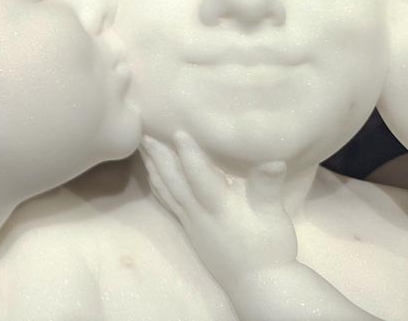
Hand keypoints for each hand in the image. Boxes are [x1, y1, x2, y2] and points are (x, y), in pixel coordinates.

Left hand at [141, 132, 297, 290]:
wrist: (259, 285)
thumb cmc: (269, 248)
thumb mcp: (274, 216)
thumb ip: (267, 187)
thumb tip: (273, 160)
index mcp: (219, 206)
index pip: (200, 175)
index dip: (189, 153)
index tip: (177, 131)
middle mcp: (199, 213)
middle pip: (173, 181)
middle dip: (158, 156)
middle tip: (143, 134)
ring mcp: (191, 222)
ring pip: (166, 191)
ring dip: (153, 168)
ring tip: (142, 149)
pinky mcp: (189, 229)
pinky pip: (167, 202)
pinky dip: (158, 186)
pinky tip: (153, 177)